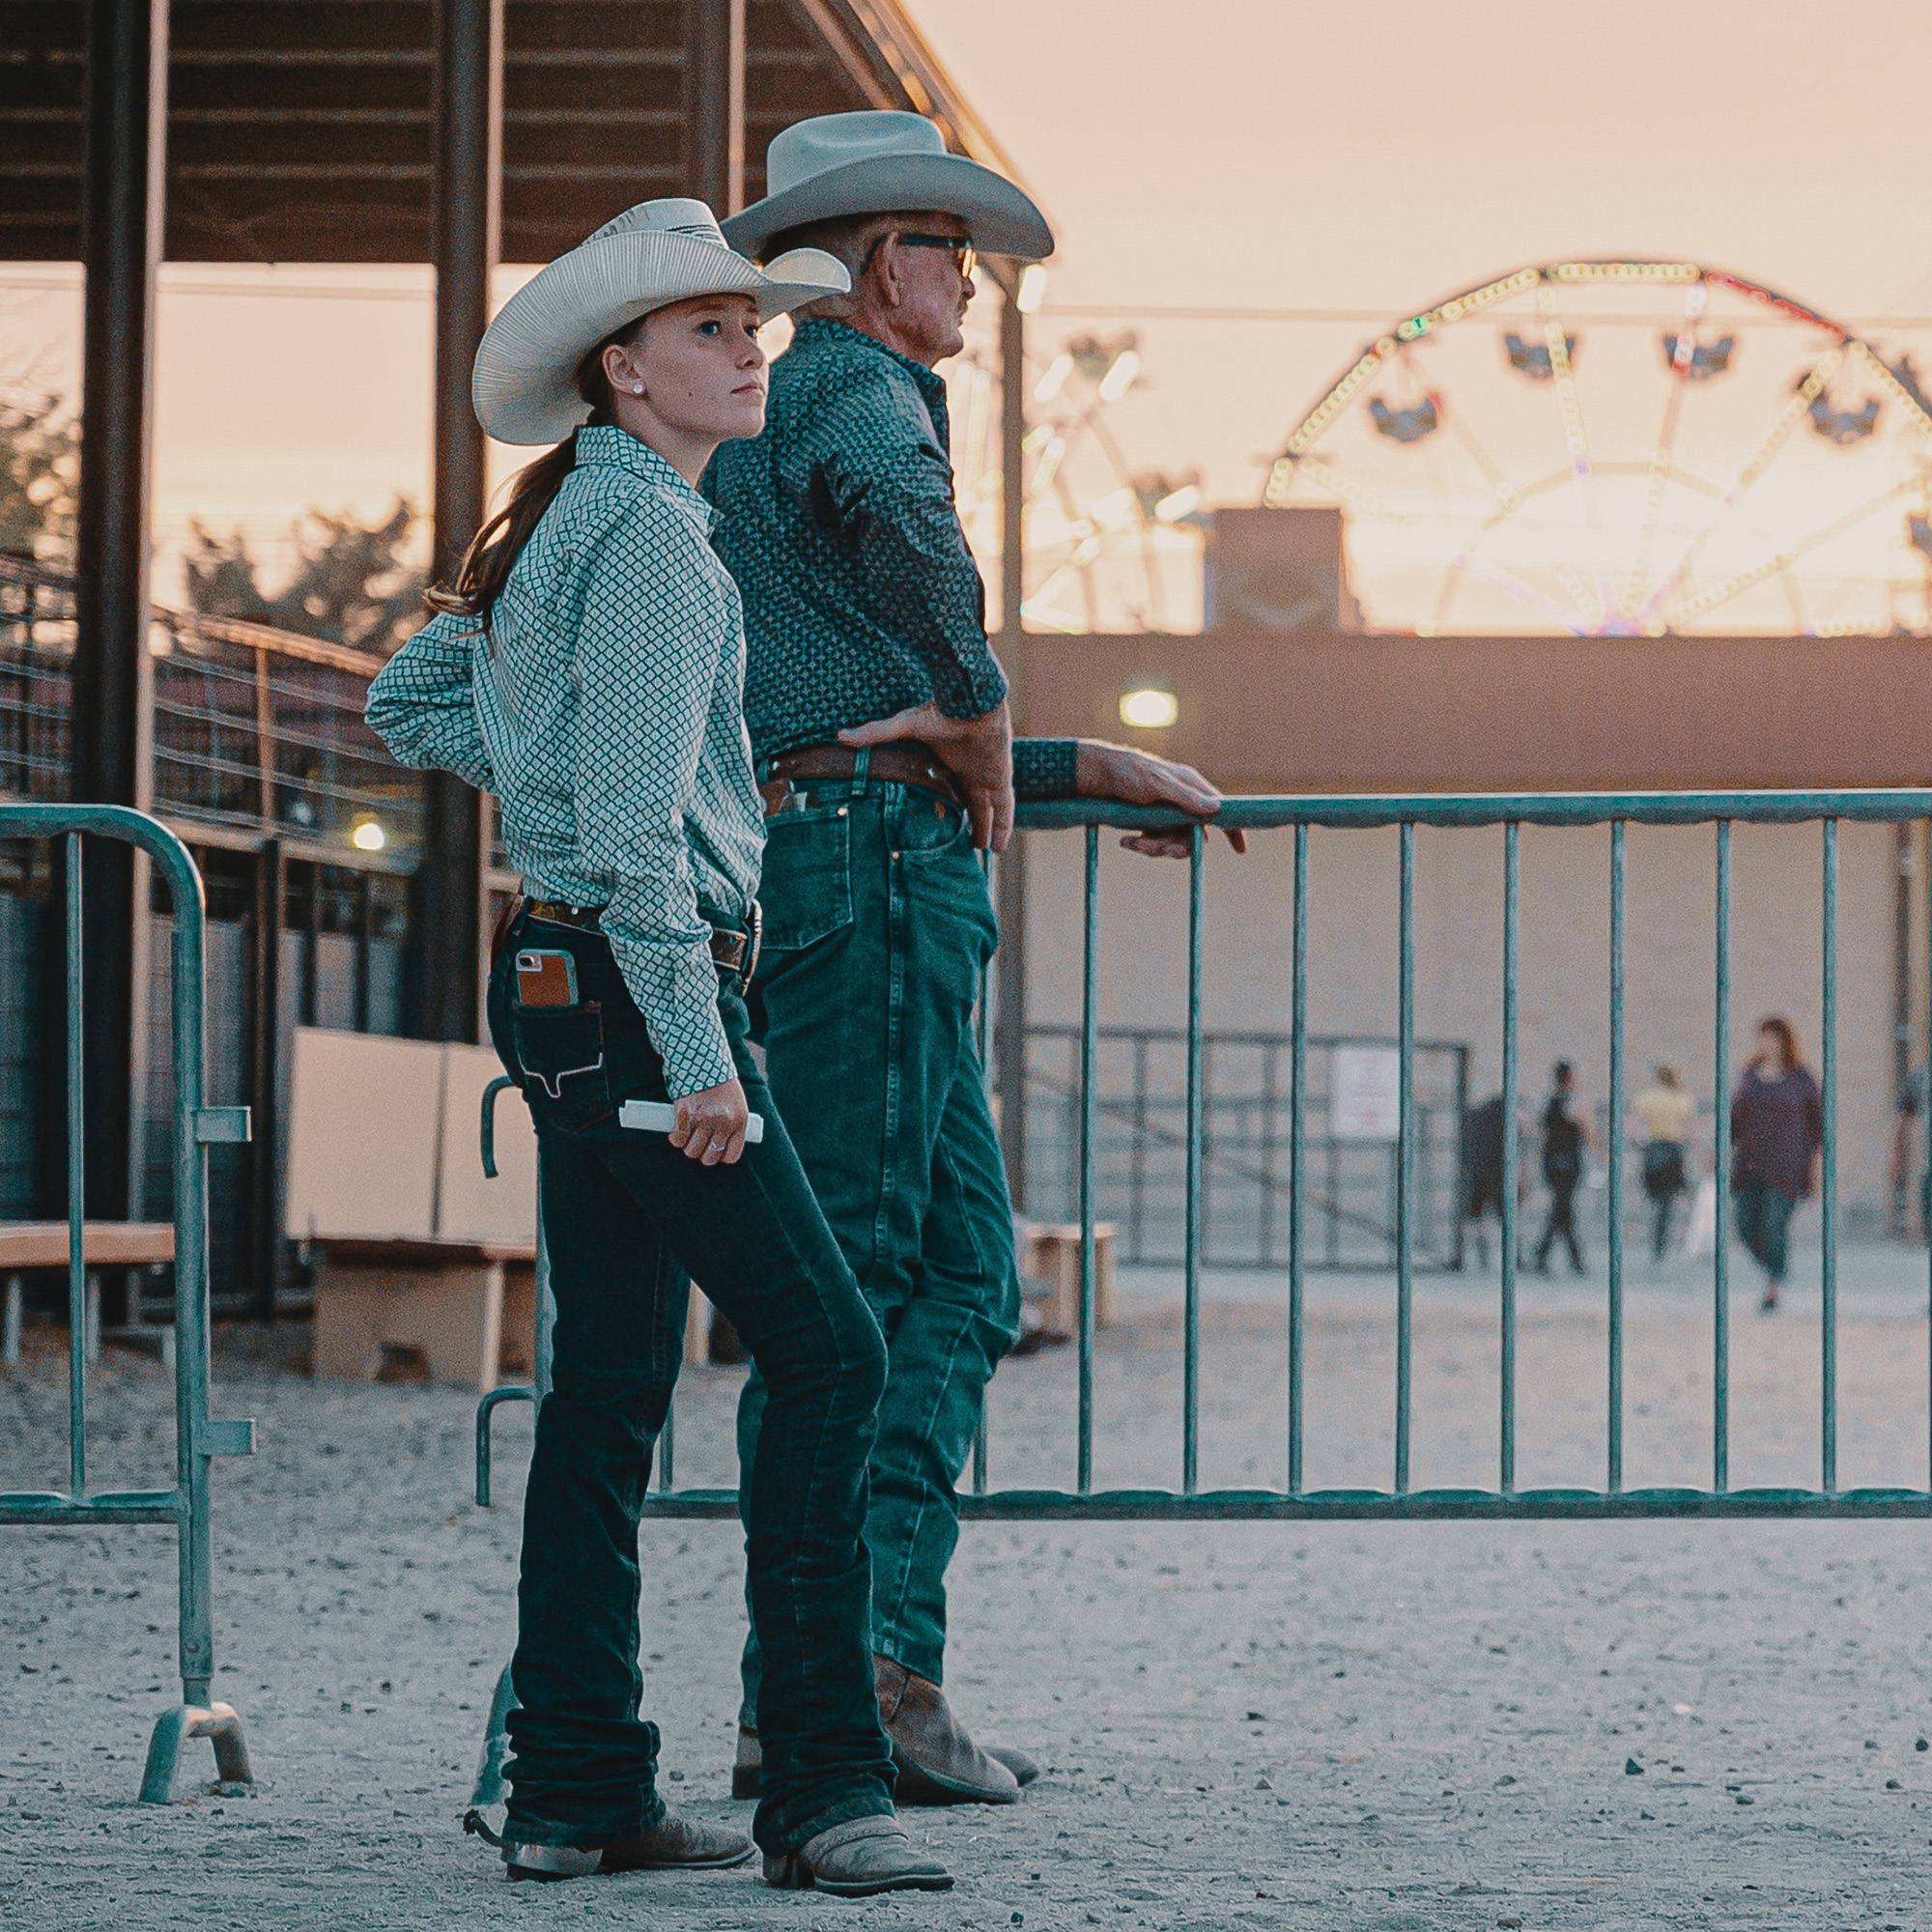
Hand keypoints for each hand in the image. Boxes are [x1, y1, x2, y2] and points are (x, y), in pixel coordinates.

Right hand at [670, 1078, 749, 1165]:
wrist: (704, 1060)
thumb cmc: (721, 1085)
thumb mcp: (736, 1105)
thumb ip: (731, 1125)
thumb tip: (719, 1147)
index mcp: (739, 1121)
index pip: (731, 1156)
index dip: (720, 1156)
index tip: (714, 1150)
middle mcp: (723, 1122)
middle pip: (709, 1158)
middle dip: (702, 1154)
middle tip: (698, 1144)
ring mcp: (704, 1119)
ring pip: (692, 1150)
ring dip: (687, 1147)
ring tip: (687, 1137)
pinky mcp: (686, 1112)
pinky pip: (679, 1138)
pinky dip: (676, 1138)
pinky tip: (677, 1132)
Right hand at [839, 702, 1014, 851]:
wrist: (972, 704)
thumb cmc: (940, 712)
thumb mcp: (903, 726)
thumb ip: (875, 733)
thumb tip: (840, 736)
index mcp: (948, 758)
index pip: (947, 784)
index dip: (944, 801)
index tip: (937, 819)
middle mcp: (968, 768)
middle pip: (969, 800)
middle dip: (968, 819)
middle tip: (960, 842)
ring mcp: (986, 774)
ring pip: (987, 808)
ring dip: (985, 828)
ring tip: (980, 850)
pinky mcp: (1000, 779)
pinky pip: (1004, 809)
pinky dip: (1003, 827)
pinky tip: (998, 850)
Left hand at [1074, 741, 1247, 858]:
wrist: (1095, 775)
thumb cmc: (1127, 772)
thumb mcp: (1157, 784)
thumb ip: (1186, 798)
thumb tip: (1217, 808)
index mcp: (1190, 786)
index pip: (1220, 809)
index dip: (1233, 829)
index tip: (1241, 849)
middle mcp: (1182, 801)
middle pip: (1192, 836)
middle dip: (1175, 847)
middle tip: (1155, 849)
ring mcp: (1166, 813)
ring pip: (1172, 843)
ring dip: (1153, 849)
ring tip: (1132, 844)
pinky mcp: (1149, 823)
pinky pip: (1154, 843)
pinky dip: (1141, 846)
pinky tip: (1125, 842)